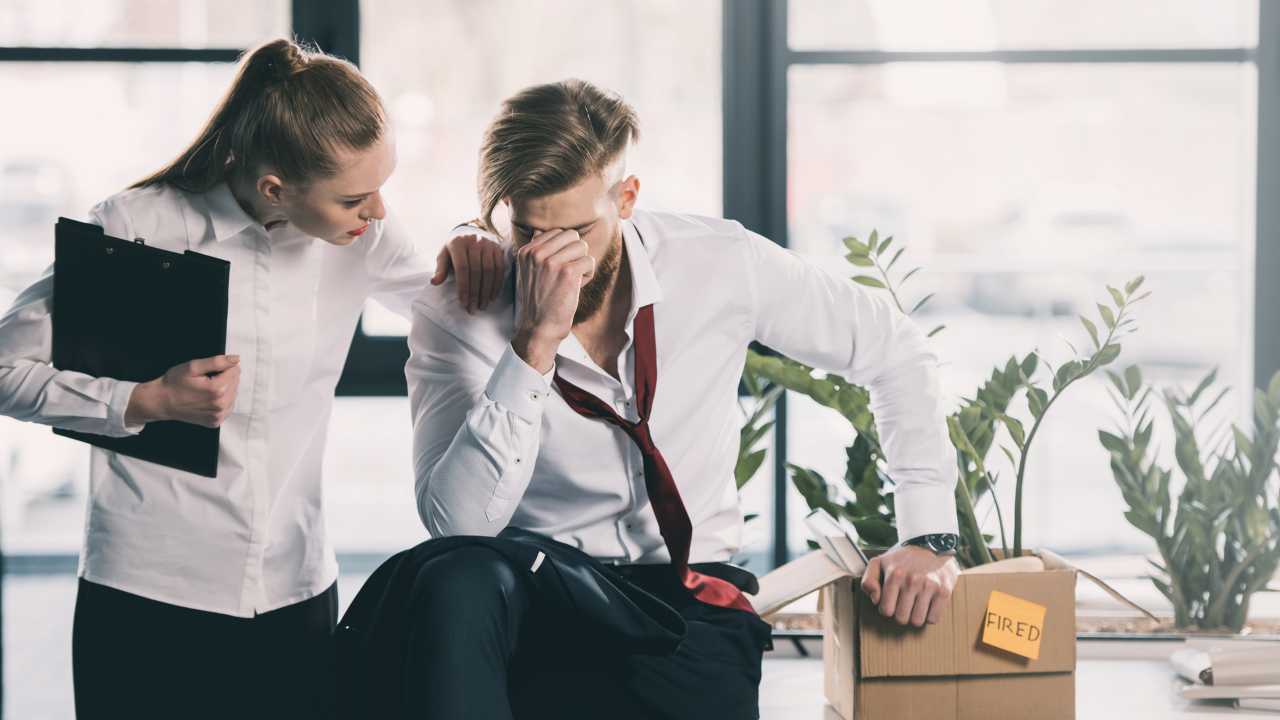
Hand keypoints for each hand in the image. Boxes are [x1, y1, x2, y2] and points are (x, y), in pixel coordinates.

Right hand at [125, 354, 240, 427]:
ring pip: (233, 395)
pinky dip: (221, 401)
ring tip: (206, 388)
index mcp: (217, 389)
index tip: (208, 371)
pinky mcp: (215, 422)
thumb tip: (236, 359)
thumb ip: (217, 362)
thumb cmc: (174, 382)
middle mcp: (221, 405)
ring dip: (224, 389)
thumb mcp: (193, 367)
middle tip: (205, 379)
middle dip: (224, 377)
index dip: (222, 367)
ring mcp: (218, 416)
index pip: (235, 370)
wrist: (161, 402)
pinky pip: (227, 407)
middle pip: (235, 383)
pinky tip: (208, 398)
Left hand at [431, 232, 506, 312]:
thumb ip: (440, 269)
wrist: (469, 233)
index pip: (462, 268)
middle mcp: (474, 241)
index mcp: (458, 243)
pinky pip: (500, 268)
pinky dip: (497, 284)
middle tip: (473, 308)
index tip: (463, 302)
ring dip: (487, 291)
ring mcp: (488, 244)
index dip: (463, 286)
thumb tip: (434, 282)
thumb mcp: (444, 255)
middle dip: (475, 292)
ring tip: (483, 305)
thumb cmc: (454, 249)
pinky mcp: (498, 249)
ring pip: (490, 271)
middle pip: (477, 271)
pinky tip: (492, 296)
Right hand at [510, 229, 594, 372]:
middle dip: (575, 253)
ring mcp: (551, 262)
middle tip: (568, 273)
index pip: (557, 232)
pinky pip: (589, 261)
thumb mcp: (529, 271)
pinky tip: (576, 287)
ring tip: (571, 281)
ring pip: (582, 247)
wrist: (539, 328)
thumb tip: (539, 230)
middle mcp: (536, 253)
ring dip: (582, 264)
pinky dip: (588, 275)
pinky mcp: (567, 272)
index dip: (564, 250)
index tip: (558, 269)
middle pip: (572, 235)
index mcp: (526, 251)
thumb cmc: (539, 300)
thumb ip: (536, 250)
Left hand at [861, 544, 959, 626]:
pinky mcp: (944, 591)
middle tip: (904, 604)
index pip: (886, 610)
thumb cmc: (903, 558)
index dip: (887, 609)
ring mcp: (929, 586)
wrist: (932, 545)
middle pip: (901, 618)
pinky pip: (933, 619)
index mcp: (895, 574)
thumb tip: (875, 599)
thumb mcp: (879, 562)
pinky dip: (930, 615)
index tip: (891, 602)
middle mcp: (912, 580)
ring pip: (917, 621)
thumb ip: (869, 580)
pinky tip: (928, 604)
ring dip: (915, 616)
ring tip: (916, 604)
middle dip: (901, 613)